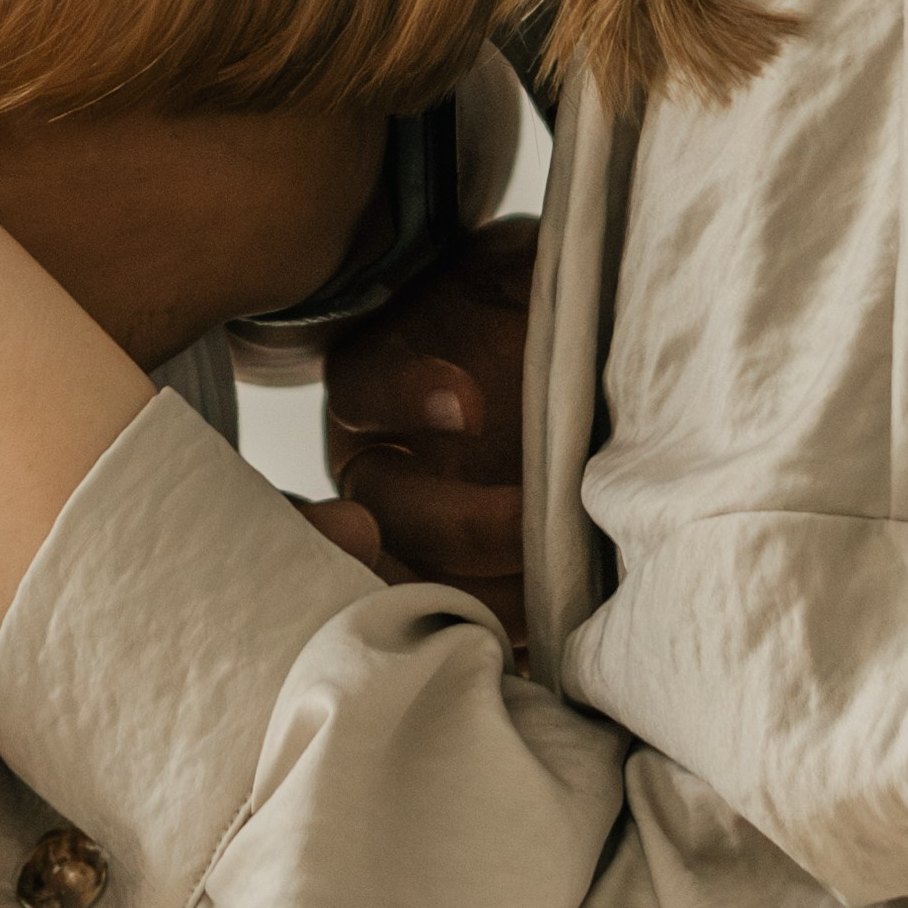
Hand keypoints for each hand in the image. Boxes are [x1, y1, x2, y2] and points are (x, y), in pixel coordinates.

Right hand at [324, 214, 535, 648]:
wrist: (542, 379)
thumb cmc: (513, 317)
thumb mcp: (511, 277)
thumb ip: (515, 269)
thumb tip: (542, 259)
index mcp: (374, 373)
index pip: (365, 383)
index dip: (407, 393)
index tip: (471, 402)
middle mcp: (374, 457)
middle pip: (381, 500)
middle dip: (452, 517)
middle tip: (528, 516)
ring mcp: (404, 529)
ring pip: (408, 576)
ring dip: (467, 591)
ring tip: (536, 603)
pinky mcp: (448, 579)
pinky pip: (450, 621)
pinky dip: (491, 636)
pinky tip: (541, 648)